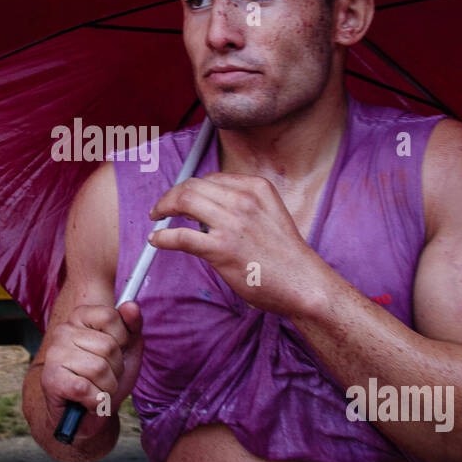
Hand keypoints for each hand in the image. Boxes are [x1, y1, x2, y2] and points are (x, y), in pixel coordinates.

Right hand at [40, 302, 143, 421]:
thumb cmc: (106, 379)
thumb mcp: (127, 350)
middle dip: (115, 369)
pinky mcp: (51, 380)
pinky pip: (86, 389)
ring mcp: (54, 355)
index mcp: (80, 317)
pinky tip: (87, 401)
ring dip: (107, 388)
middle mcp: (63, 331)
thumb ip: (132, 326)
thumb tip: (131, 305)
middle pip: (109, 346)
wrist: (88, 416)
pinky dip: (95, 402)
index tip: (114, 353)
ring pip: (100, 369)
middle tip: (103, 377)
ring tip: (96, 389)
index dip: (122, 340)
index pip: (111, 316)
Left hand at [148, 172, 317, 314]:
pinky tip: (157, 240)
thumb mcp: (271, 213)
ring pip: (183, 201)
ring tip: (157, 218)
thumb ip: (244, 204)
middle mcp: (243, 200)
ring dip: (163, 208)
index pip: (211, 178)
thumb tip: (208, 206)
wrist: (303, 283)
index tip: (181, 199)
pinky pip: (180, 236)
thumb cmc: (286, 255)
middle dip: (171, 195)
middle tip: (162, 208)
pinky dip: (163, 236)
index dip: (190, 188)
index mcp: (257, 188)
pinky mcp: (221, 249)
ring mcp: (232, 224)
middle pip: (192, 185)